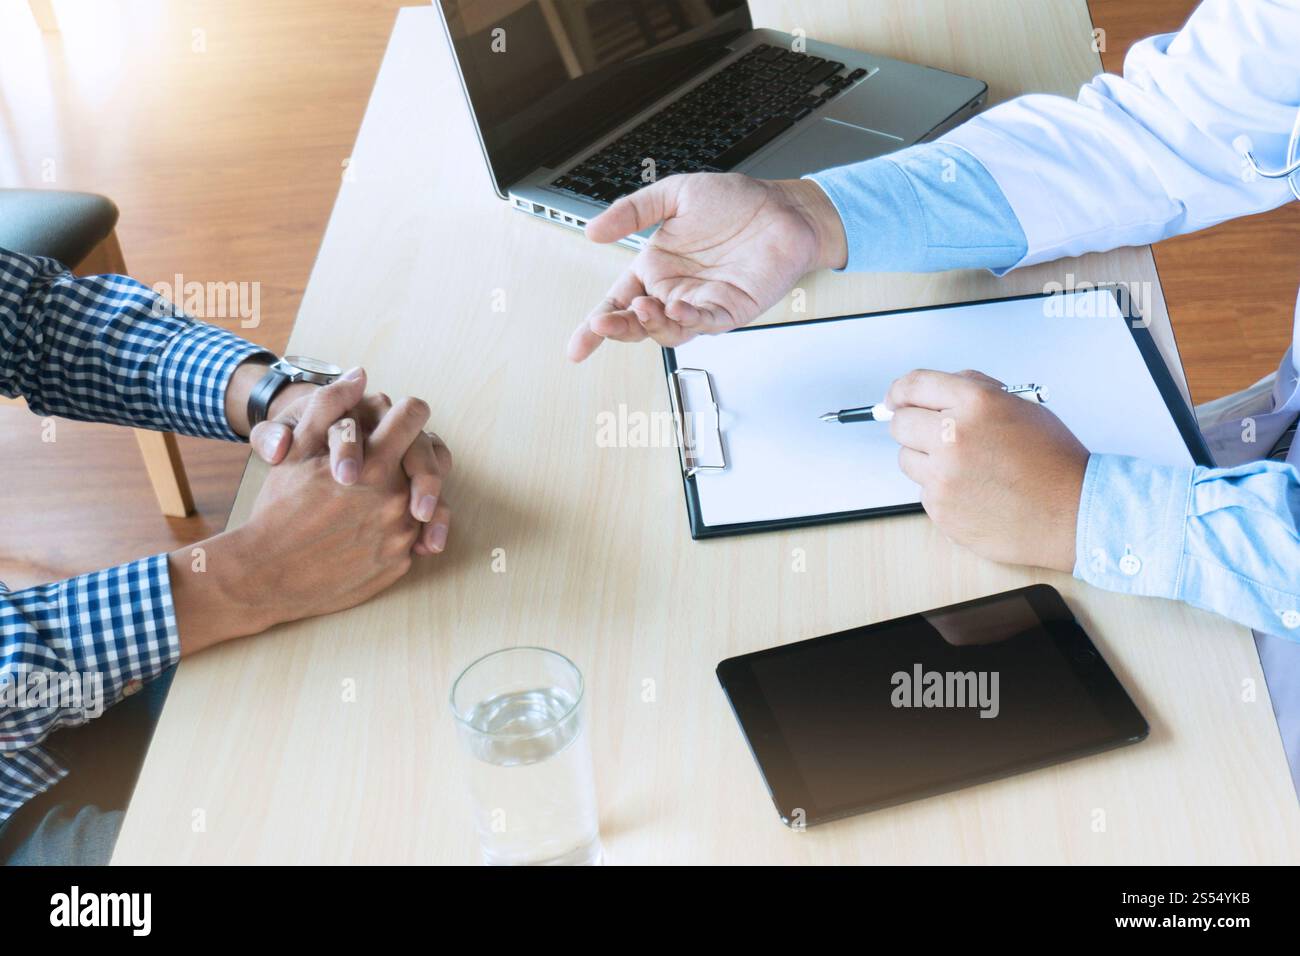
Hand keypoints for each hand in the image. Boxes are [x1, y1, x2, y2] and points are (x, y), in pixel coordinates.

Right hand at [170, 375, 442, 654]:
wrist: (266, 575)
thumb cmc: (279, 508)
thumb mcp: (296, 448)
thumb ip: (329, 404)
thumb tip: (360, 375)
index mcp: (374, 463)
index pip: (413, 416)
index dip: (405, 413)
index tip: (399, 420)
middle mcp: (397, 498)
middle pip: (427, 460)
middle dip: (410, 457)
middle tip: (391, 463)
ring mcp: (402, 535)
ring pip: (425, 500)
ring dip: (406, 494)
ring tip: (373, 500)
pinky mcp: (401, 563)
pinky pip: (415, 537)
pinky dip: (398, 530)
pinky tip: (368, 531)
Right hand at [567, 173, 846, 360]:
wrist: (783, 207)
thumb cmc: (736, 202)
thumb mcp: (675, 194)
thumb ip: (632, 211)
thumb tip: (593, 231)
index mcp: (656, 268)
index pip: (618, 302)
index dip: (596, 325)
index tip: (577, 346)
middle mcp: (675, 291)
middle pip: (637, 323)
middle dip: (617, 328)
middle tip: (602, 324)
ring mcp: (701, 304)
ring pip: (667, 331)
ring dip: (650, 325)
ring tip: (642, 307)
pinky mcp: (729, 310)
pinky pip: (704, 323)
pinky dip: (688, 321)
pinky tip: (676, 310)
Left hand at [886, 370, 1088, 572]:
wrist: (1073, 514)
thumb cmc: (1053, 462)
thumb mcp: (1021, 406)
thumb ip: (975, 391)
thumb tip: (934, 391)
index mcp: (975, 403)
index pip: (913, 386)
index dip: (900, 392)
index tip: (896, 398)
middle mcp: (953, 436)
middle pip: (900, 424)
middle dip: (913, 426)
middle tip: (934, 435)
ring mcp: (943, 476)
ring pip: (907, 459)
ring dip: (926, 460)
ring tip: (967, 467)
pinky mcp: (940, 509)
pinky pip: (924, 491)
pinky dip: (941, 490)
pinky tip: (974, 491)